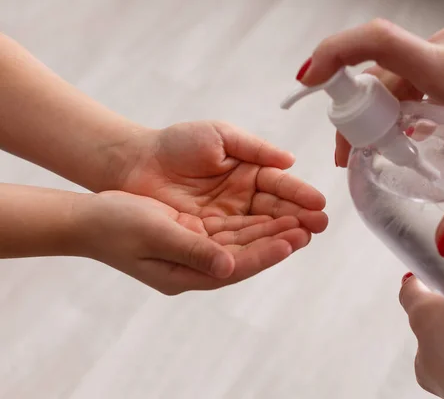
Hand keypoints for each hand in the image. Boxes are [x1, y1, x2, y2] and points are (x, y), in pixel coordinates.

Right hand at [74, 191, 311, 293]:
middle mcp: (196, 266)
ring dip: (270, 230)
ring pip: (242, 241)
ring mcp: (196, 251)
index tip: (292, 241)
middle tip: (310, 228)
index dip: (265, 253)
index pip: (236, 265)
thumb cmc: (115, 225)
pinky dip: (252, 222)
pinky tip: (272, 214)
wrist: (90, 218)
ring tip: (301, 221)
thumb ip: (192, 250)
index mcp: (186, 273)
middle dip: (278, 240)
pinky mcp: (194, 235)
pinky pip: (230, 230)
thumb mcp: (155, 234)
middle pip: (246, 254)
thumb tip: (228, 268)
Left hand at [120, 121, 326, 234]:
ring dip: (281, 234)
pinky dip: (254, 245)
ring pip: (258, 229)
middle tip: (319, 225)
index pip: (278, 185)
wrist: (135, 162)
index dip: (298, 194)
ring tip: (304, 237)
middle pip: (274, 211)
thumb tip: (290, 161)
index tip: (319, 202)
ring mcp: (226, 220)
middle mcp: (242, 199)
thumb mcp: (219, 136)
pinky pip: (234, 242)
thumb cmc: (176, 143)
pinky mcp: (207, 236)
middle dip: (298, 217)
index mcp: (248, 173)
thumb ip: (254, 149)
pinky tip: (274, 247)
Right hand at [297, 13, 443, 254]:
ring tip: (384, 150)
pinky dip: (404, 102)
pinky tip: (419, 131)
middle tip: (350, 156)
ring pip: (395, 76)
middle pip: (374, 73)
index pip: (374, 44)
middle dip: (354, 114)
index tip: (307, 80)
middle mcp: (442, 52)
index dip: (332, 56)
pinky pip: (417, 75)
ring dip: (380, 110)